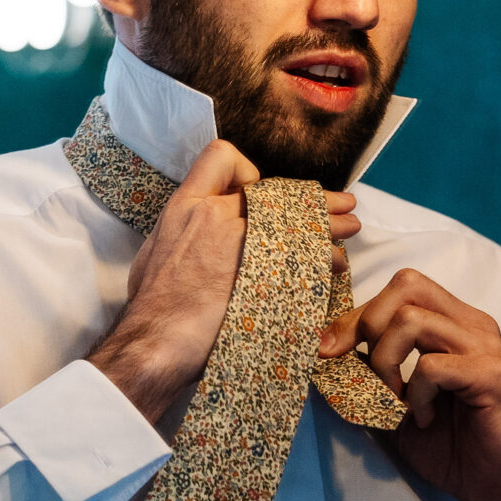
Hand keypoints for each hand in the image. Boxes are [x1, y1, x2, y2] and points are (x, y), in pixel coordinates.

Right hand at [90, 147, 362, 423]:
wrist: (156, 342)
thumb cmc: (151, 307)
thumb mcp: (155, 252)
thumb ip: (185, 231)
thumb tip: (199, 233)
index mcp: (187, 205)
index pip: (222, 157)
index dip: (246, 172)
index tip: (256, 195)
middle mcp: (217, 214)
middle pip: (277, 192)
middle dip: (312, 199)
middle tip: (338, 205)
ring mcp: (244, 243)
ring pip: (302, 219)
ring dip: (330, 224)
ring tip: (350, 229)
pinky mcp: (268, 274)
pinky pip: (309, 255)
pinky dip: (325, 258)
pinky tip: (332, 266)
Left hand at [320, 268, 500, 500]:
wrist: (496, 489)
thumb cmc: (448, 445)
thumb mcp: (393, 404)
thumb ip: (366, 374)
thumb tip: (321, 351)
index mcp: (452, 322)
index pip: (400, 287)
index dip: (355, 314)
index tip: (327, 351)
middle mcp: (472, 325)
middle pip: (406, 285)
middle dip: (367, 326)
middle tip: (366, 376)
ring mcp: (486, 347)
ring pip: (413, 321)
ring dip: (386, 363)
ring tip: (395, 401)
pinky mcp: (493, 376)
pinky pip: (432, 366)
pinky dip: (414, 394)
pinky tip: (423, 418)